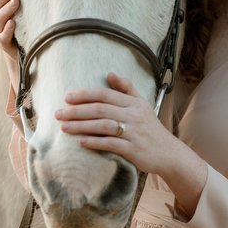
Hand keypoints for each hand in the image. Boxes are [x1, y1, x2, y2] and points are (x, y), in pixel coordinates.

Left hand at [56, 73, 206, 214]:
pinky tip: (81, 142)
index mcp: (134, 103)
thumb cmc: (151, 129)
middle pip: (101, 109)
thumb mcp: (142, 105)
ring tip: (64, 127)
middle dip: (77, 110)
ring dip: (81, 126)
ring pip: (103, 125)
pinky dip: (95, 142)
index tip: (67, 97)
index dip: (85, 95)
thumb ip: (126, 89)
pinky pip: (111, 144)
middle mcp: (134, 115)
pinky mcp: (133, 149)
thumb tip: (109, 74)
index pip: (106, 95)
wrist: (169, 153)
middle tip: (58, 113)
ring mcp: (134, 132)